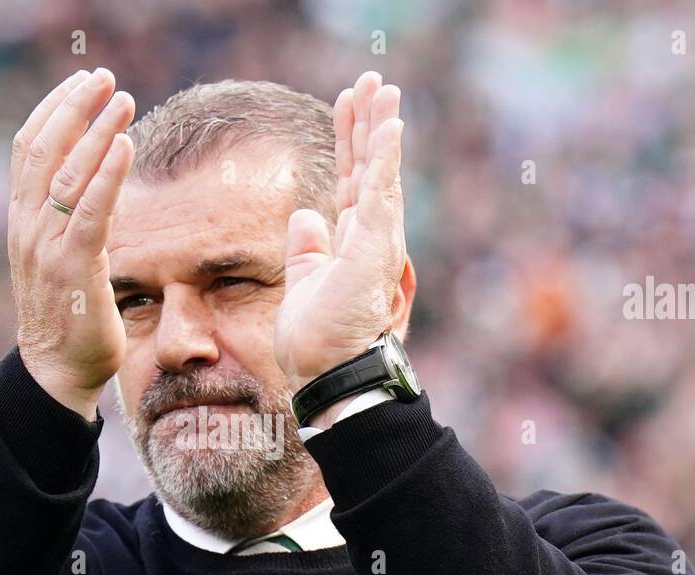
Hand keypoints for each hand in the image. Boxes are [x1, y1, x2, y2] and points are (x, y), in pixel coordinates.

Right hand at [8, 68, 135, 419]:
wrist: (56, 370)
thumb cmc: (66, 314)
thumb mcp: (61, 256)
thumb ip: (70, 219)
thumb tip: (97, 182)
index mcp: (21, 220)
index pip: (28, 149)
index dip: (53, 110)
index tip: (80, 82)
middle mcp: (27, 227)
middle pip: (44, 149)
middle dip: (74, 107)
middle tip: (104, 78)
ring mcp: (47, 247)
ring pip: (67, 173)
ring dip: (96, 131)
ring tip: (122, 100)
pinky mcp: (74, 268)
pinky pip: (90, 211)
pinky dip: (108, 174)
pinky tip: (125, 146)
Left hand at [274, 72, 405, 392]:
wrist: (329, 374)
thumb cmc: (318, 342)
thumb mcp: (305, 283)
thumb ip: (308, 250)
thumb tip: (305, 217)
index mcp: (350, 242)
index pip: (351, 179)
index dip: (349, 140)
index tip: (346, 102)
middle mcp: (368, 238)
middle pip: (368, 167)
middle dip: (368, 122)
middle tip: (371, 80)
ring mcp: (376, 242)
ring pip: (380, 172)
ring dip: (381, 128)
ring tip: (383, 87)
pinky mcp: (376, 250)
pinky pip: (383, 194)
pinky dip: (386, 159)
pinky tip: (389, 125)